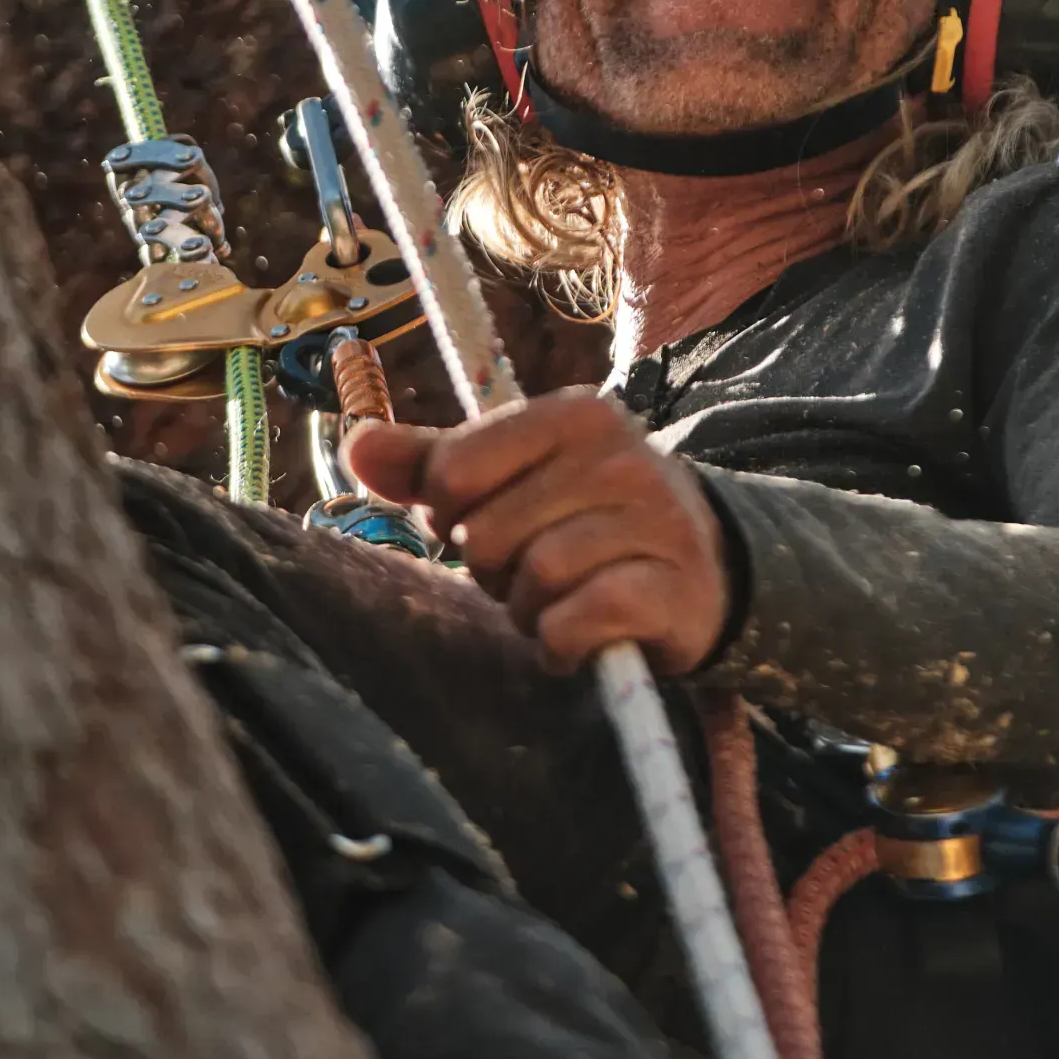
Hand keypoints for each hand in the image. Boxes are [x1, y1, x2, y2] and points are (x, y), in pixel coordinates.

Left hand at [345, 389, 730, 676]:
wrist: (703, 570)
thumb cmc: (586, 519)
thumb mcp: (515, 477)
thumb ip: (433, 461)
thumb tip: (356, 444)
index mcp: (574, 415)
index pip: (454, 470)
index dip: (451, 514)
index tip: (488, 519)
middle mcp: (621, 457)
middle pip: (488, 533)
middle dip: (494, 569)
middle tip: (532, 570)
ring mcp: (654, 522)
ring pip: (533, 579)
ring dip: (528, 610)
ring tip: (559, 602)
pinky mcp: (671, 591)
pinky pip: (575, 623)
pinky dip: (561, 643)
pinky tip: (578, 637)